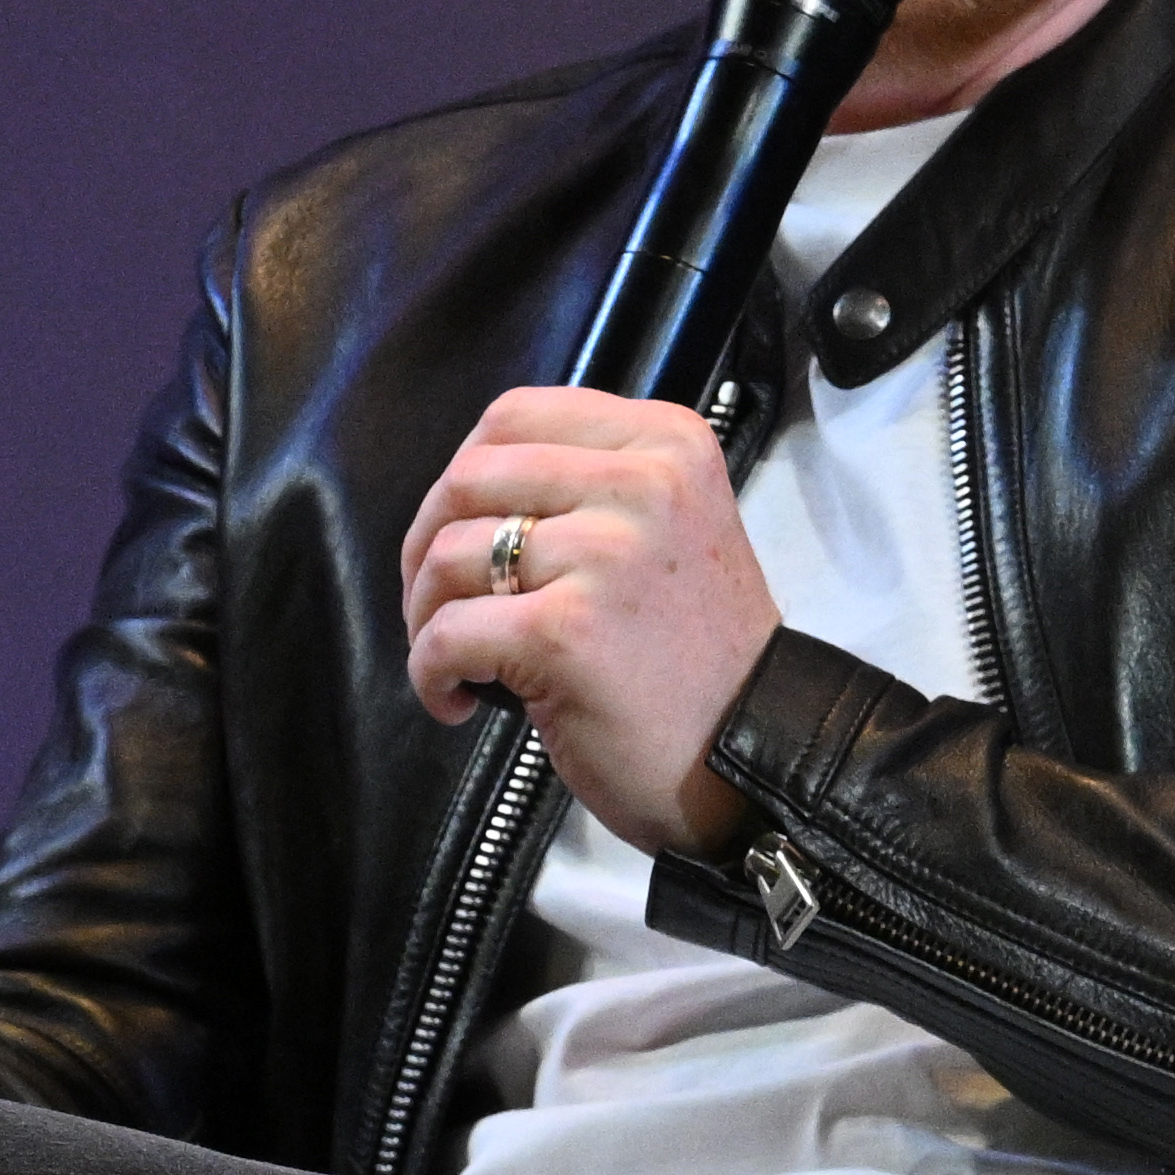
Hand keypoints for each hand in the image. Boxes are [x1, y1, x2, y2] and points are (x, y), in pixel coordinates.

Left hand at [398, 385, 774, 858]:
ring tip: (453, 660)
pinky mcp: (567, 630)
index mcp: (667, 444)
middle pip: (470, 477)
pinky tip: (456, 699)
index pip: (516, 415)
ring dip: (425, 613)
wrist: (750, 758)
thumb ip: (588, 489)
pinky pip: (449, 632)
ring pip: (451, 552)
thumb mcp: (666, 532)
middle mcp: (644, 482)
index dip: (465, 476)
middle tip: (436, 603)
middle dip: (426, 544)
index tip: (460, 532)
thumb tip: (468, 492)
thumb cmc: (696, 659)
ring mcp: (607, 554)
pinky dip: (430, 672)